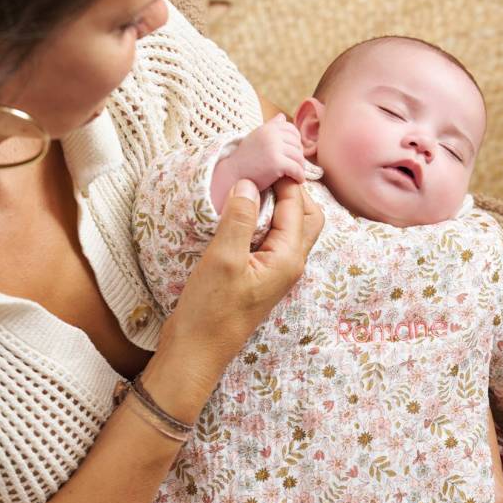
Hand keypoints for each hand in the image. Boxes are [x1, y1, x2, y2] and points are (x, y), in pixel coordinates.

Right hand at [154, 177, 322, 408]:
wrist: (196, 352)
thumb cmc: (210, 311)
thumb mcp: (224, 258)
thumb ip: (240, 218)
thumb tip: (251, 183)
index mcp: (288, 259)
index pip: (298, 206)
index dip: (286, 176)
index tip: (269, 150)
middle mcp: (289, 265)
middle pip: (306, 216)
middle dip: (291, 189)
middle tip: (264, 165)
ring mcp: (275, 272)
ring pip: (290, 228)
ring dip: (278, 203)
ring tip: (253, 181)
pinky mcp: (259, 276)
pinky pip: (271, 239)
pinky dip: (264, 219)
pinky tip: (242, 210)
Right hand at [231, 114, 306, 189]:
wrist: (232, 174)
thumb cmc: (245, 159)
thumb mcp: (257, 137)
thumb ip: (271, 127)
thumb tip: (282, 116)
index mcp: (268, 128)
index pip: (292, 130)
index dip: (296, 142)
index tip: (293, 154)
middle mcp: (272, 135)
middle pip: (297, 144)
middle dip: (299, 156)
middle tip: (296, 167)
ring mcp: (274, 148)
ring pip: (299, 157)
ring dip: (301, 167)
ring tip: (297, 175)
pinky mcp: (276, 163)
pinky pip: (296, 169)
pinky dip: (299, 176)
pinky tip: (298, 181)